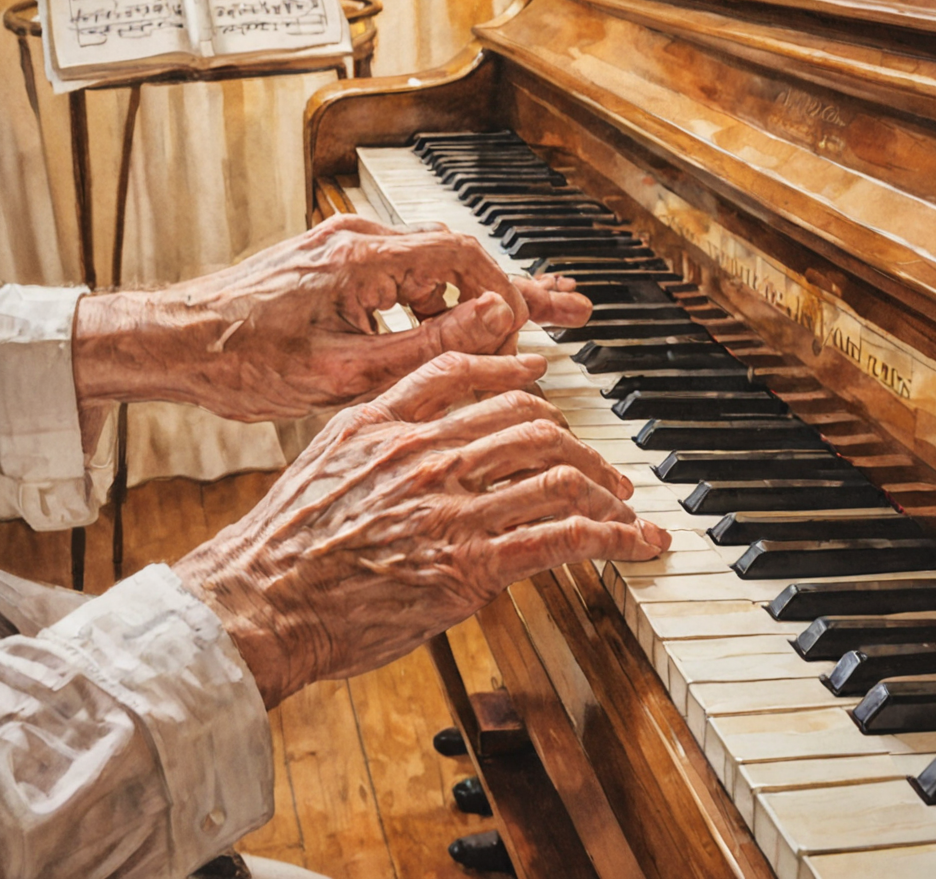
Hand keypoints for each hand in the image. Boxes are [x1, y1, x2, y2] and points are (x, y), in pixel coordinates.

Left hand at [72, 216, 590, 421]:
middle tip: (569, 306)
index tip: (525, 333)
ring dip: (473, 302)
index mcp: (361, 259)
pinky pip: (401, 279)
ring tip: (522, 328)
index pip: (463, 258)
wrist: (173, 343)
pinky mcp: (333, 266)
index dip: (505, 294)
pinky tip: (452, 331)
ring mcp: (344, 249)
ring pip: (432, 270)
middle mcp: (357, 241)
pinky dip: (433, 305)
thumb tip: (495, 325)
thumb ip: (426, 346)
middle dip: (515, 288)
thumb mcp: (343, 370)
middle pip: (458, 257)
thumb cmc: (240, 360)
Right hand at [172, 353, 669, 707]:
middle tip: (604, 469)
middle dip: (581, 445)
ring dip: (606, 490)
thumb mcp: (326, 451)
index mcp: (394, 423)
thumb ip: (383, 417)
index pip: (476, 378)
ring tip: (626, 508)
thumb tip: (429, 402)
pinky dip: (612, 537)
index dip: (521, 375)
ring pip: (557, 476)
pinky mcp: (470, 565)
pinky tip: (637, 543)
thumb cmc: (287, 537)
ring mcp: (453, 509)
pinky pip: (561, 537)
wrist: (260, 600)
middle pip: (533, 426)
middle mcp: (430, 456)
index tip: (546, 380)